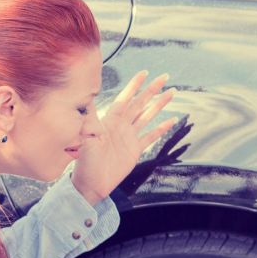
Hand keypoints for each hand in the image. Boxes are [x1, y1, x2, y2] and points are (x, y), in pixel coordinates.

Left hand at [71, 70, 176, 205]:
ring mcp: (129, 137)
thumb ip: (90, 119)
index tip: (144, 73)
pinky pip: (150, 136)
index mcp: (109, 120)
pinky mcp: (135, 150)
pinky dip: (161, 128)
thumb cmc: (85, 162)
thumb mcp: (85, 138)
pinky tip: (171, 120)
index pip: (125, 99)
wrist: (91, 184)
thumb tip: (89, 99)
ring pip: (147, 116)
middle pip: (140, 103)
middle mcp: (121, 125)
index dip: (134, 86)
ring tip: (171, 93)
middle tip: (164, 77)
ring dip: (159, 105)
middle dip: (152, 90)